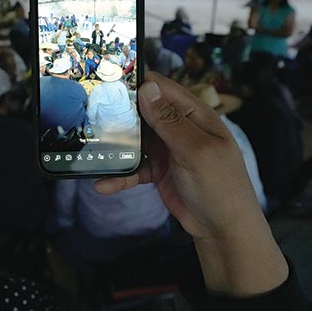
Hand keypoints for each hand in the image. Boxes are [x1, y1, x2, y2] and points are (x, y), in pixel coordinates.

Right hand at [95, 72, 287, 295]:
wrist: (224, 231)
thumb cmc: (218, 186)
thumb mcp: (195, 151)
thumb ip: (170, 121)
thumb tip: (146, 86)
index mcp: (195, 115)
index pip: (163, 89)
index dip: (138, 82)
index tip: (106, 79)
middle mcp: (180, 128)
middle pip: (145, 112)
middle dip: (120, 112)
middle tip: (87, 110)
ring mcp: (168, 150)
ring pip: (136, 139)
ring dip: (115, 144)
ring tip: (88, 145)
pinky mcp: (159, 172)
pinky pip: (135, 168)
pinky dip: (120, 175)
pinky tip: (102, 184)